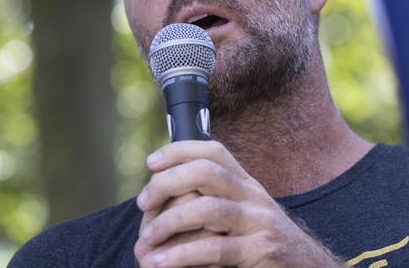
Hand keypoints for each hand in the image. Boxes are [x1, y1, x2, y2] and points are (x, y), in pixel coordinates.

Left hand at [133, 140, 342, 267]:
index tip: (152, 162)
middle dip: (168, 182)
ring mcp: (259, 223)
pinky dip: (182, 255)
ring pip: (209, 208)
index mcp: (247, 185)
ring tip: (146, 241)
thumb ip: (214, 203)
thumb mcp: (244, 216)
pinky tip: (162, 263)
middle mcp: (254, 197)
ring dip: (170, 222)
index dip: (181, 150)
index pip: (215, 152)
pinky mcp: (261, 251)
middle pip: (208, 172)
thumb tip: (165, 201)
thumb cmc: (264, 245)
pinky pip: (216, 248)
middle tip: (144, 202)